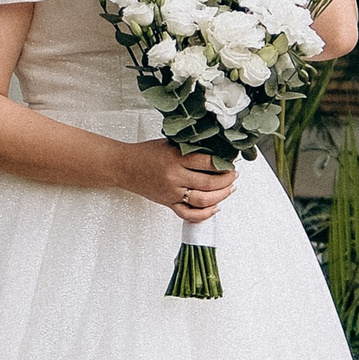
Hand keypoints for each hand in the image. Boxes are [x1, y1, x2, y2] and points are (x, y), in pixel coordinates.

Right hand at [123, 141, 238, 214]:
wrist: (124, 167)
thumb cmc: (146, 153)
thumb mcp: (170, 144)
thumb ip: (190, 148)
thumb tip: (217, 152)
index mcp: (176, 158)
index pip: (208, 163)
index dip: (224, 164)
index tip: (231, 162)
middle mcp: (174, 177)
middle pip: (209, 183)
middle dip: (227, 180)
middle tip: (234, 176)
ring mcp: (172, 193)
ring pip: (203, 200)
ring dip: (221, 196)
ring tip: (229, 190)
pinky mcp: (168, 203)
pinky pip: (189, 215)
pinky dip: (205, 214)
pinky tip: (215, 208)